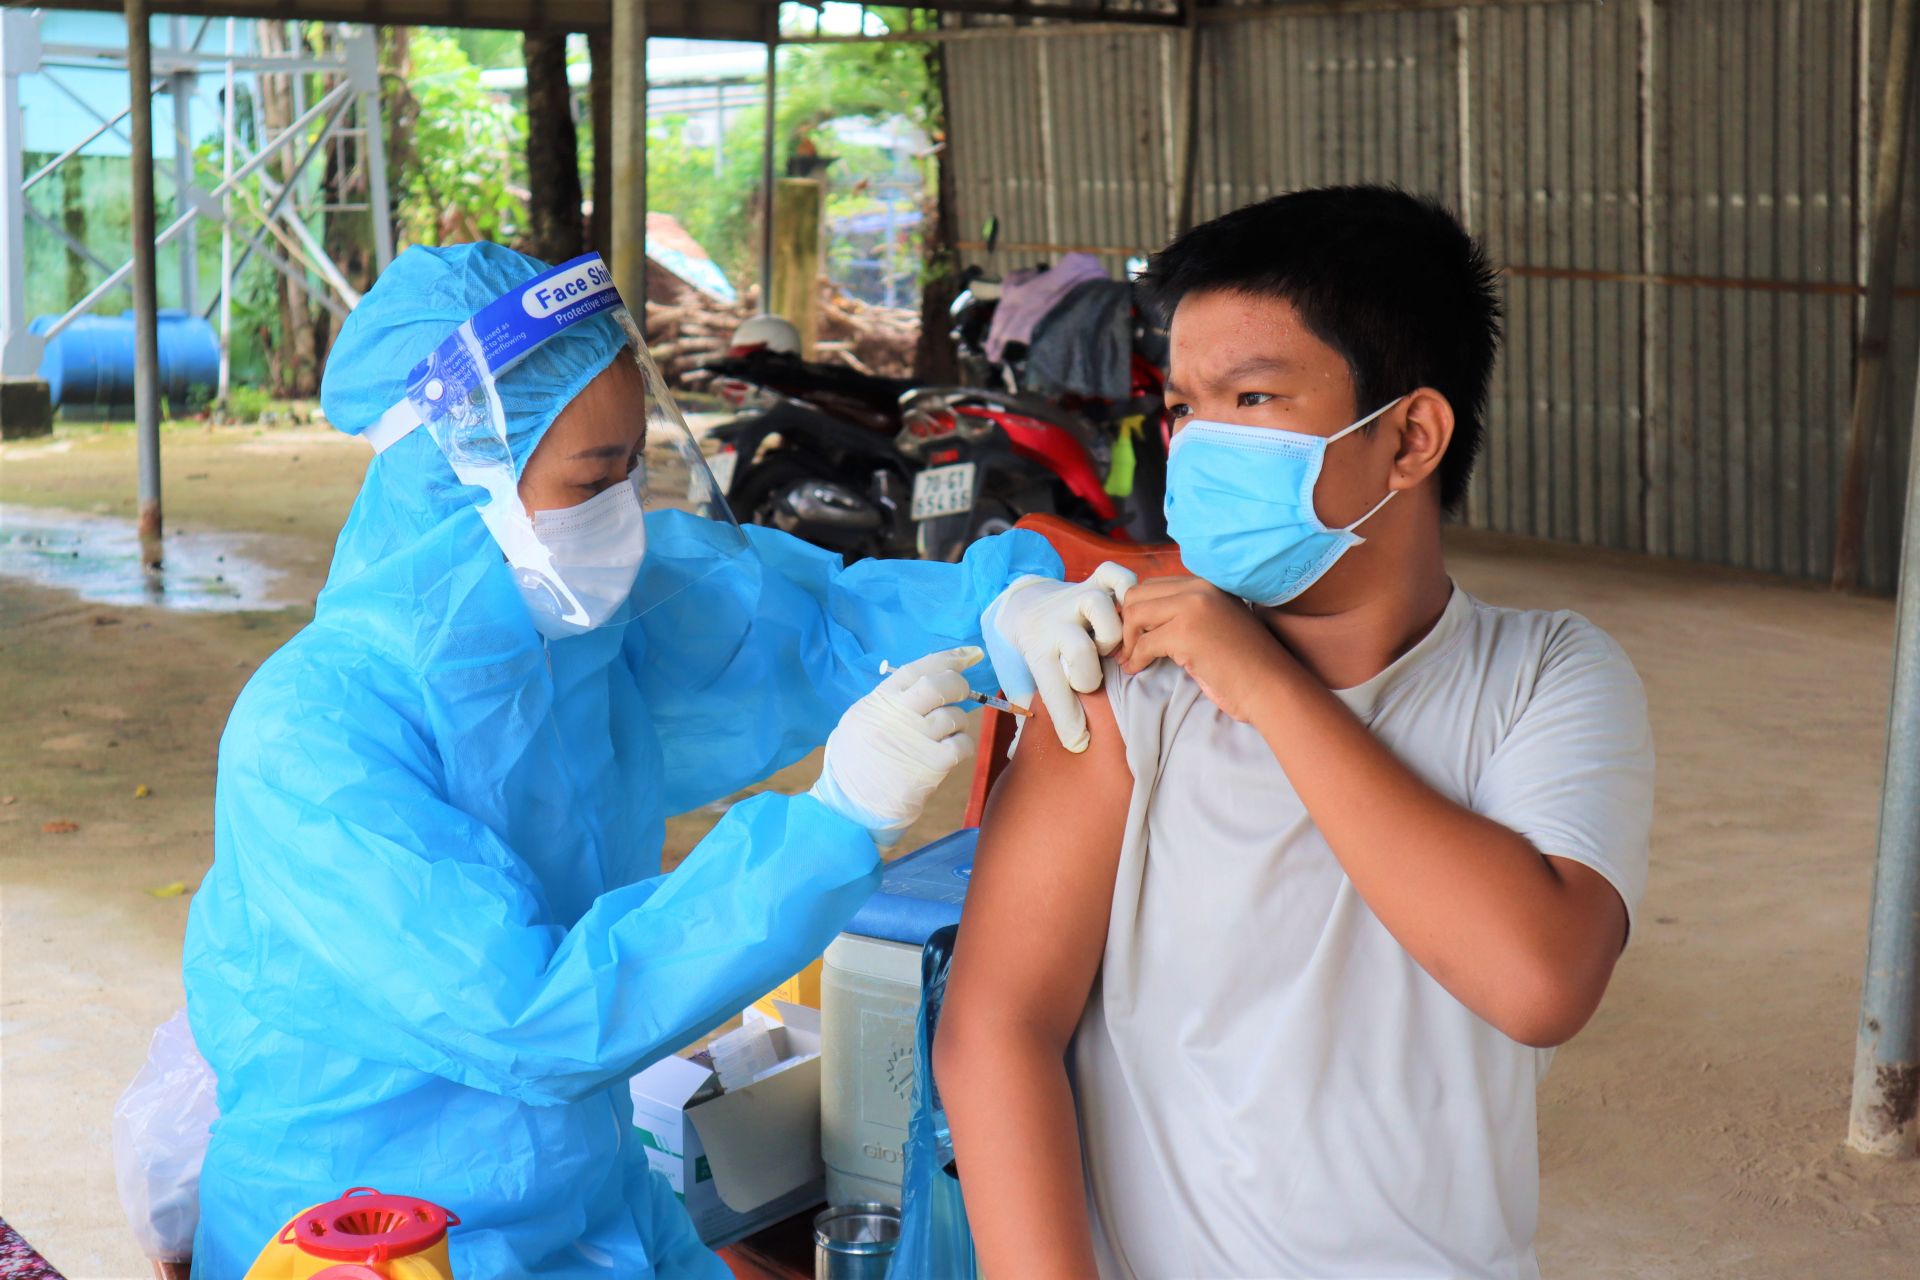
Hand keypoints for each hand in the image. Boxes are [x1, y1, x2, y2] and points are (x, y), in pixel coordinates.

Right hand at [809, 646, 980, 844]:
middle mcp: (897, 715)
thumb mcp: (858, 722)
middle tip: (963, 693)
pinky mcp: (931, 765)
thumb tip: (925, 682)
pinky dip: (962, 745)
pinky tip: (949, 753)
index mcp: (878, 701)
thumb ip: (887, 703)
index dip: (949, 657)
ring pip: (955, 716)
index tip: (971, 654)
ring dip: (959, 723)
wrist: (850, 808)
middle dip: (959, 685)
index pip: (918, 668)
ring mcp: (916, 739)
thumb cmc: (854, 765)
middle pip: (941, 685)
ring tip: (945, 735)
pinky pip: (962, 744)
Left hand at [983, 563, 1137, 752]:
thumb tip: (1021, 751)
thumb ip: (1025, 711)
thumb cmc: (1029, 653)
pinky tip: (1125, 609)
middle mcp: (1056, 622)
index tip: (1078, 742)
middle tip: (1088, 679)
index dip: (1068, 722)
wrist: (1019, 603)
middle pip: (1079, 650)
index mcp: (1036, 650)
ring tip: (1107, 647)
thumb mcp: (1018, 681)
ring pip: (1100, 608)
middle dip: (1088, 675)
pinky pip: (1115, 574)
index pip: (1052, 690)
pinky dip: (1126, 587)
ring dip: (1111, 633)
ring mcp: (1075, 597)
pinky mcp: (1093, 580)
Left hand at [1118, 577, 1292, 722]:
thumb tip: (1141, 620)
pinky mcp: (1186, 633)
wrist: (1270, 686)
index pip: (1154, 586)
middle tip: (1127, 647)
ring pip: (1135, 614)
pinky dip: (1136, 659)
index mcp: (1206, 584)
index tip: (1132, 633)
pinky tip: (1137, 669)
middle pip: (1138, 595)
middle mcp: (1199, 588)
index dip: (1137, 610)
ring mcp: (1193, 607)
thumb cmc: (1245, 663)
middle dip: (1126, 622)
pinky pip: (1144, 643)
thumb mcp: (1214, 625)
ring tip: (1131, 659)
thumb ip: (1185, 614)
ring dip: (1128, 640)